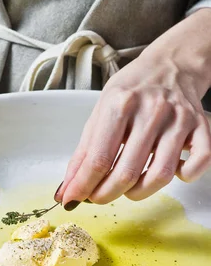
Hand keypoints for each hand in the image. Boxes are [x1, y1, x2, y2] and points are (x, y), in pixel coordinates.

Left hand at [56, 11, 210, 206]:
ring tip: (127, 189)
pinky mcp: (201, 127)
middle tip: (98, 197)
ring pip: (160, 175)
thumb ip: (84, 152)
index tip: (72, 199)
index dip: (83, 186)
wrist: (170, 65)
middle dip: (106, 194)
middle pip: (127, 172)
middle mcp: (152, 111)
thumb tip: (68, 188)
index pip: (98, 159)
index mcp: (120, 104)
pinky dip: (185, 176)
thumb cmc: (132, 90)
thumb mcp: (100, 112)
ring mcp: (179, 119)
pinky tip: (169, 172)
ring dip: (139, 193)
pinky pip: (198, 164)